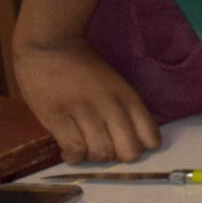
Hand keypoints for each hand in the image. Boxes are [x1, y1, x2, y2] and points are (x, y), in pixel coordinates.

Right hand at [13, 37, 161, 162]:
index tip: (125, 144)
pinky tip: (69, 149)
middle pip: (129, 153)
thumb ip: (124, 109)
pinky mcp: (59, 118)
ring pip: (101, 155)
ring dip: (93, 157)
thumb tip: (130, 139)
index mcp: (129, 98)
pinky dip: (73, 157)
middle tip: (104, 148)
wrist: (50, 44)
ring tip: (84, 146)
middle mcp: (112, 108)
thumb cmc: (82, 65)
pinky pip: (75, 151)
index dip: (140, 148)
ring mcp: (85, 113)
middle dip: (118, 157)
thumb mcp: (115, 83)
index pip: (151, 139)